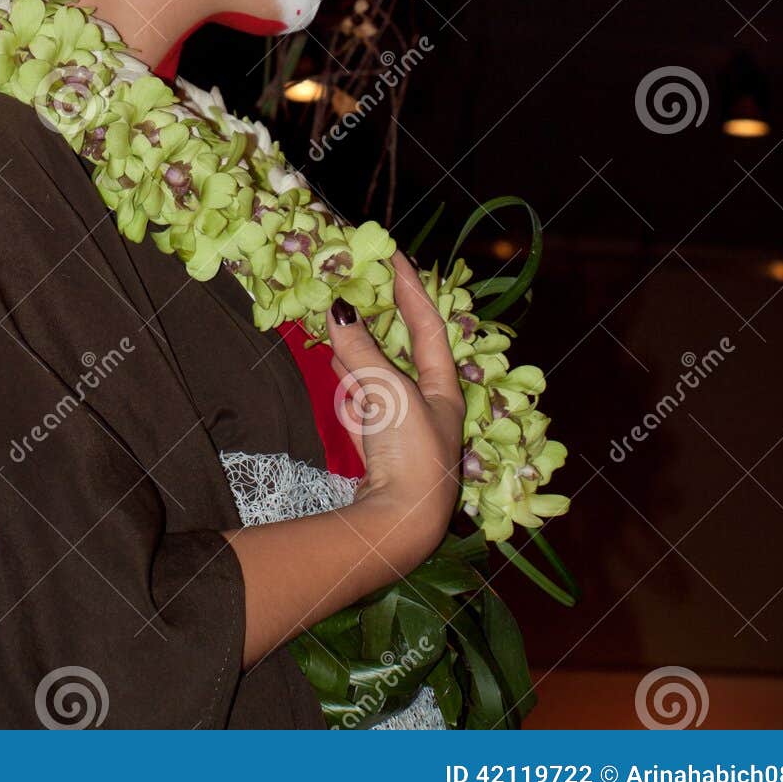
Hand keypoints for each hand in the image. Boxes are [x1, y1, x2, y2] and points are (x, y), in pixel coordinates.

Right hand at [327, 253, 464, 568]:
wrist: (399, 527)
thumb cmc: (408, 452)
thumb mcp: (387, 392)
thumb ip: (360, 351)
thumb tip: (337, 308)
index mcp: (445, 391)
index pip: (428, 325)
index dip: (412, 287)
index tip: (393, 254)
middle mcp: (430, 411)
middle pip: (404, 355)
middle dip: (381, 325)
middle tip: (359, 291)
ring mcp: (405, 436)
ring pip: (381, 385)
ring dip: (361, 362)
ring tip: (339, 334)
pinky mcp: (382, 460)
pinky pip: (366, 418)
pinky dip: (355, 403)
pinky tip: (345, 400)